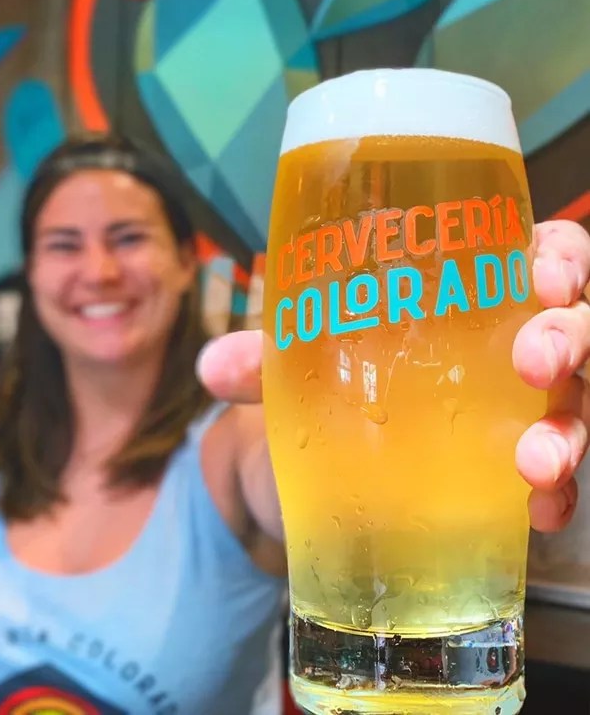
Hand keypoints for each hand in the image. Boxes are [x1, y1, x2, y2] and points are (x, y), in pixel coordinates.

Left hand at [197, 220, 589, 532]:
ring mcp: (520, 408)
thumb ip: (266, 361)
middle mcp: (510, 342)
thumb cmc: (337, 385)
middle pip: (577, 323)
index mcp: (470, 291)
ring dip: (569, 427)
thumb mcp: (303, 366)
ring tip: (534, 461)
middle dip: (569, 338)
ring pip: (579, 402)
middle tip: (533, 362)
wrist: (331, 471)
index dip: (558, 257)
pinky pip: (561, 475)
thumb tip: (211, 368)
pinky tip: (536, 510)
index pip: (539, 253)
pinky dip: (558, 493)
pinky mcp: (517, 468)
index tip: (540, 273)